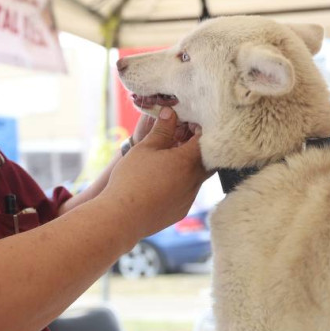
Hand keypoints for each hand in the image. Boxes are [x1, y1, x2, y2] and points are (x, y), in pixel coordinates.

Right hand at [105, 107, 210, 239]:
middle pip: (207, 160)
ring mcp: (189, 199)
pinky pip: (187, 192)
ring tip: (170, 159)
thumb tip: (171, 113)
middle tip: (181, 139)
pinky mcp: (181, 211)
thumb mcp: (145, 148)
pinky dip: (181, 183)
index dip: (199, 129)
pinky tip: (163, 180)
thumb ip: (162, 130)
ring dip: (189, 167)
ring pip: (197, 177)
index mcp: (188, 162)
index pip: (206, 140)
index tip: (189, 124)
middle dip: (198, 148)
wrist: (122, 217)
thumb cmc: (132, 179)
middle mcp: (194, 182)